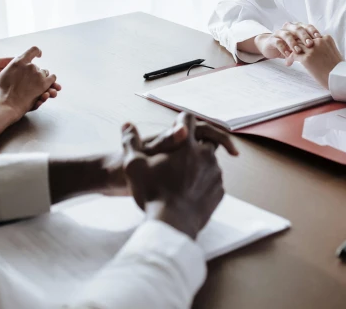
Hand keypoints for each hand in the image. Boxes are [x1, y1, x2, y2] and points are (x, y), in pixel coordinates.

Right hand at [0, 46, 59, 122]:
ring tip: (35, 88)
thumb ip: (13, 66)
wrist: (7, 105)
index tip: (39, 55)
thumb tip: (19, 62)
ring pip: (44, 72)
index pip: (33, 50)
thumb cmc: (2, 92)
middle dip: (34, 73)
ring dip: (41, 78)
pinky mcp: (44, 83)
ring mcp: (38, 74)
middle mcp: (30, 66)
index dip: (37, 52)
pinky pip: (52, 78)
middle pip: (37, 66)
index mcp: (19, 61)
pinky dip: (51, 82)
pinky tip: (47, 86)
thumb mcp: (4, 74)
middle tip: (30, 82)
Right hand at [102, 115, 237, 196]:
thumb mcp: (134, 166)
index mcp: (186, 145)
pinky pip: (214, 180)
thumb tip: (126, 124)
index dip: (182, 121)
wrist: (172, 226)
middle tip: (179, 158)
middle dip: (193, 146)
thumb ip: (130, 142)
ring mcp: (215, 173)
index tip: (178, 126)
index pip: (189, 119)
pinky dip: (205, 183)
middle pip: (205, 140)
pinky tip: (190, 192)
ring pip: (210, 161)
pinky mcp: (219, 191)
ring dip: (200, 165)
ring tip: (182, 178)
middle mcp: (205, 155)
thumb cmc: (152, 194)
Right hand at [254, 22, 320, 59]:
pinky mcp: (272, 39)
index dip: (313, 31)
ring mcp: (280, 33)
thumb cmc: (289, 47)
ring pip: (287, 34)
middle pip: (298, 28)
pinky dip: (283, 48)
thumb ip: (309, 46)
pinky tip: (288, 55)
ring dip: (293, 42)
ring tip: (298, 51)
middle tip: (310, 44)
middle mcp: (289, 28)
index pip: (307, 26)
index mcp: (298, 28)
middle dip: (304, 36)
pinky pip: (278, 42)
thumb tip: (326, 49)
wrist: (271, 47)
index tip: (319, 38)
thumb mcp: (301, 46)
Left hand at [286, 33, 342, 88]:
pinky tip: (289, 63)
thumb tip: (319, 51)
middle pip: (303, 38)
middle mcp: (319, 41)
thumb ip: (325, 47)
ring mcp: (312, 49)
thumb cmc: (339, 69)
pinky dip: (290, 58)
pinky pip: (294, 55)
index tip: (302, 46)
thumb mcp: (334, 52)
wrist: (339, 78)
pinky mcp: (306, 58)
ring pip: (297, 45)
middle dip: (297, 44)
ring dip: (291, 51)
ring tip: (288, 58)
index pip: (311, 35)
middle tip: (291, 50)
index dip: (305, 40)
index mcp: (327, 38)